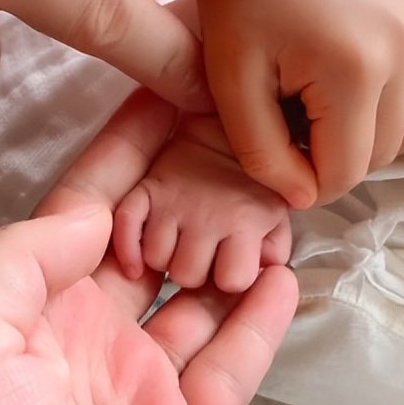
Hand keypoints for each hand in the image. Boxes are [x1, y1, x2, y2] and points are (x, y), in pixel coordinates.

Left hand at [0, 90, 296, 404]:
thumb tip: (88, 211)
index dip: (122, 148)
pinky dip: (254, 325)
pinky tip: (282, 276)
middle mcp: (76, 342)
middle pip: (146, 243)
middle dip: (188, 189)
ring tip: (275, 199)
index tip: (166, 88)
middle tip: (241, 136)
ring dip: (230, 249)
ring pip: (194, 299)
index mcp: (18, 313)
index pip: (79, 207)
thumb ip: (14, 265)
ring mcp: (130, 394)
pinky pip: (225, 369)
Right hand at [113, 113, 290, 291]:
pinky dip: (127, 246)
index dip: (231, 277)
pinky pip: (126, 227)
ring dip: (165, 257)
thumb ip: (275, 248)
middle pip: (188, 275)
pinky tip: (136, 261)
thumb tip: (268, 273)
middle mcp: (207, 215)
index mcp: (245, 221)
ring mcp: (172, 203)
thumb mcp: (278, 211)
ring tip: (176, 244)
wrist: (224, 124)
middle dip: (194, 271)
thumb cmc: (253, 176)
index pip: (233, 280)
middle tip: (200, 253)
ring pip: (156, 259)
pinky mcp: (144, 190)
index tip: (230, 264)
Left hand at [196, 0, 403, 208]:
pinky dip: (394, 111)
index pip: (346, 169)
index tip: (278, 164)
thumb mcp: (232, 89)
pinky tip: (351, 97)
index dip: (309, 185)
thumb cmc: (237, 13)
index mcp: (355, 70)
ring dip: (371, 141)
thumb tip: (303, 198)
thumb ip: (263, 155)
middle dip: (337, 161)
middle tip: (294, 136)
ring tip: (323, 118)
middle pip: (382, 154)